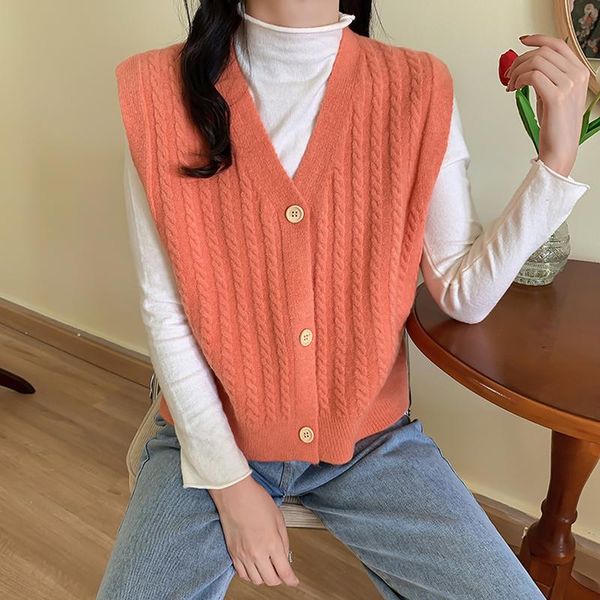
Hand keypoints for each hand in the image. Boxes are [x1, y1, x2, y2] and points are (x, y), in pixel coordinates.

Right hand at [209, 475, 299, 587]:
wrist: (234, 493)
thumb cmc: (255, 500)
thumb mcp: (278, 518)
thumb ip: (283, 539)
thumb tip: (284, 554)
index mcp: (272, 543)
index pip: (284, 572)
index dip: (291, 580)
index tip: (294, 580)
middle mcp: (257, 552)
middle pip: (271, 580)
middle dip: (279, 579)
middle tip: (282, 572)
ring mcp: (243, 554)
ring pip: (256, 580)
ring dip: (264, 578)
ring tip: (268, 569)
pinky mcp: (232, 553)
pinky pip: (241, 574)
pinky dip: (250, 575)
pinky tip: (254, 567)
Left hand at [505, 34, 589, 176]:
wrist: (559, 148)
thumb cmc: (554, 125)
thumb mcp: (552, 94)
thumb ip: (546, 77)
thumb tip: (526, 65)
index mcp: (579, 72)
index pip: (558, 45)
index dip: (538, 39)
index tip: (522, 41)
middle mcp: (577, 75)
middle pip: (543, 52)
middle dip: (520, 61)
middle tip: (509, 75)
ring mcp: (569, 85)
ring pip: (536, 62)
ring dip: (517, 72)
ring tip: (510, 85)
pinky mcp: (557, 96)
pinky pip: (533, 76)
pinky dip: (519, 80)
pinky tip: (514, 89)